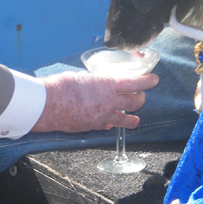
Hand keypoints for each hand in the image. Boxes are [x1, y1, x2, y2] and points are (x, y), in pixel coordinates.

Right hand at [31, 72, 158, 132]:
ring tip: (136, 120)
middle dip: (140, 99)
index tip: (154, 80)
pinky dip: (109, 124)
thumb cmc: (62, 86)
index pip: (135, 83)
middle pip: (133, 102)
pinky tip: (109, 125)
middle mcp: (109, 102)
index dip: (147, 81)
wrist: (48, 105)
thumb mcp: (82, 77)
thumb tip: (96, 84)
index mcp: (107, 85)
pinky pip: (106, 125)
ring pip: (123, 119)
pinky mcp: (92, 126)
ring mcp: (102, 116)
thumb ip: (94, 82)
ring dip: (131, 118)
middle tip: (142, 96)